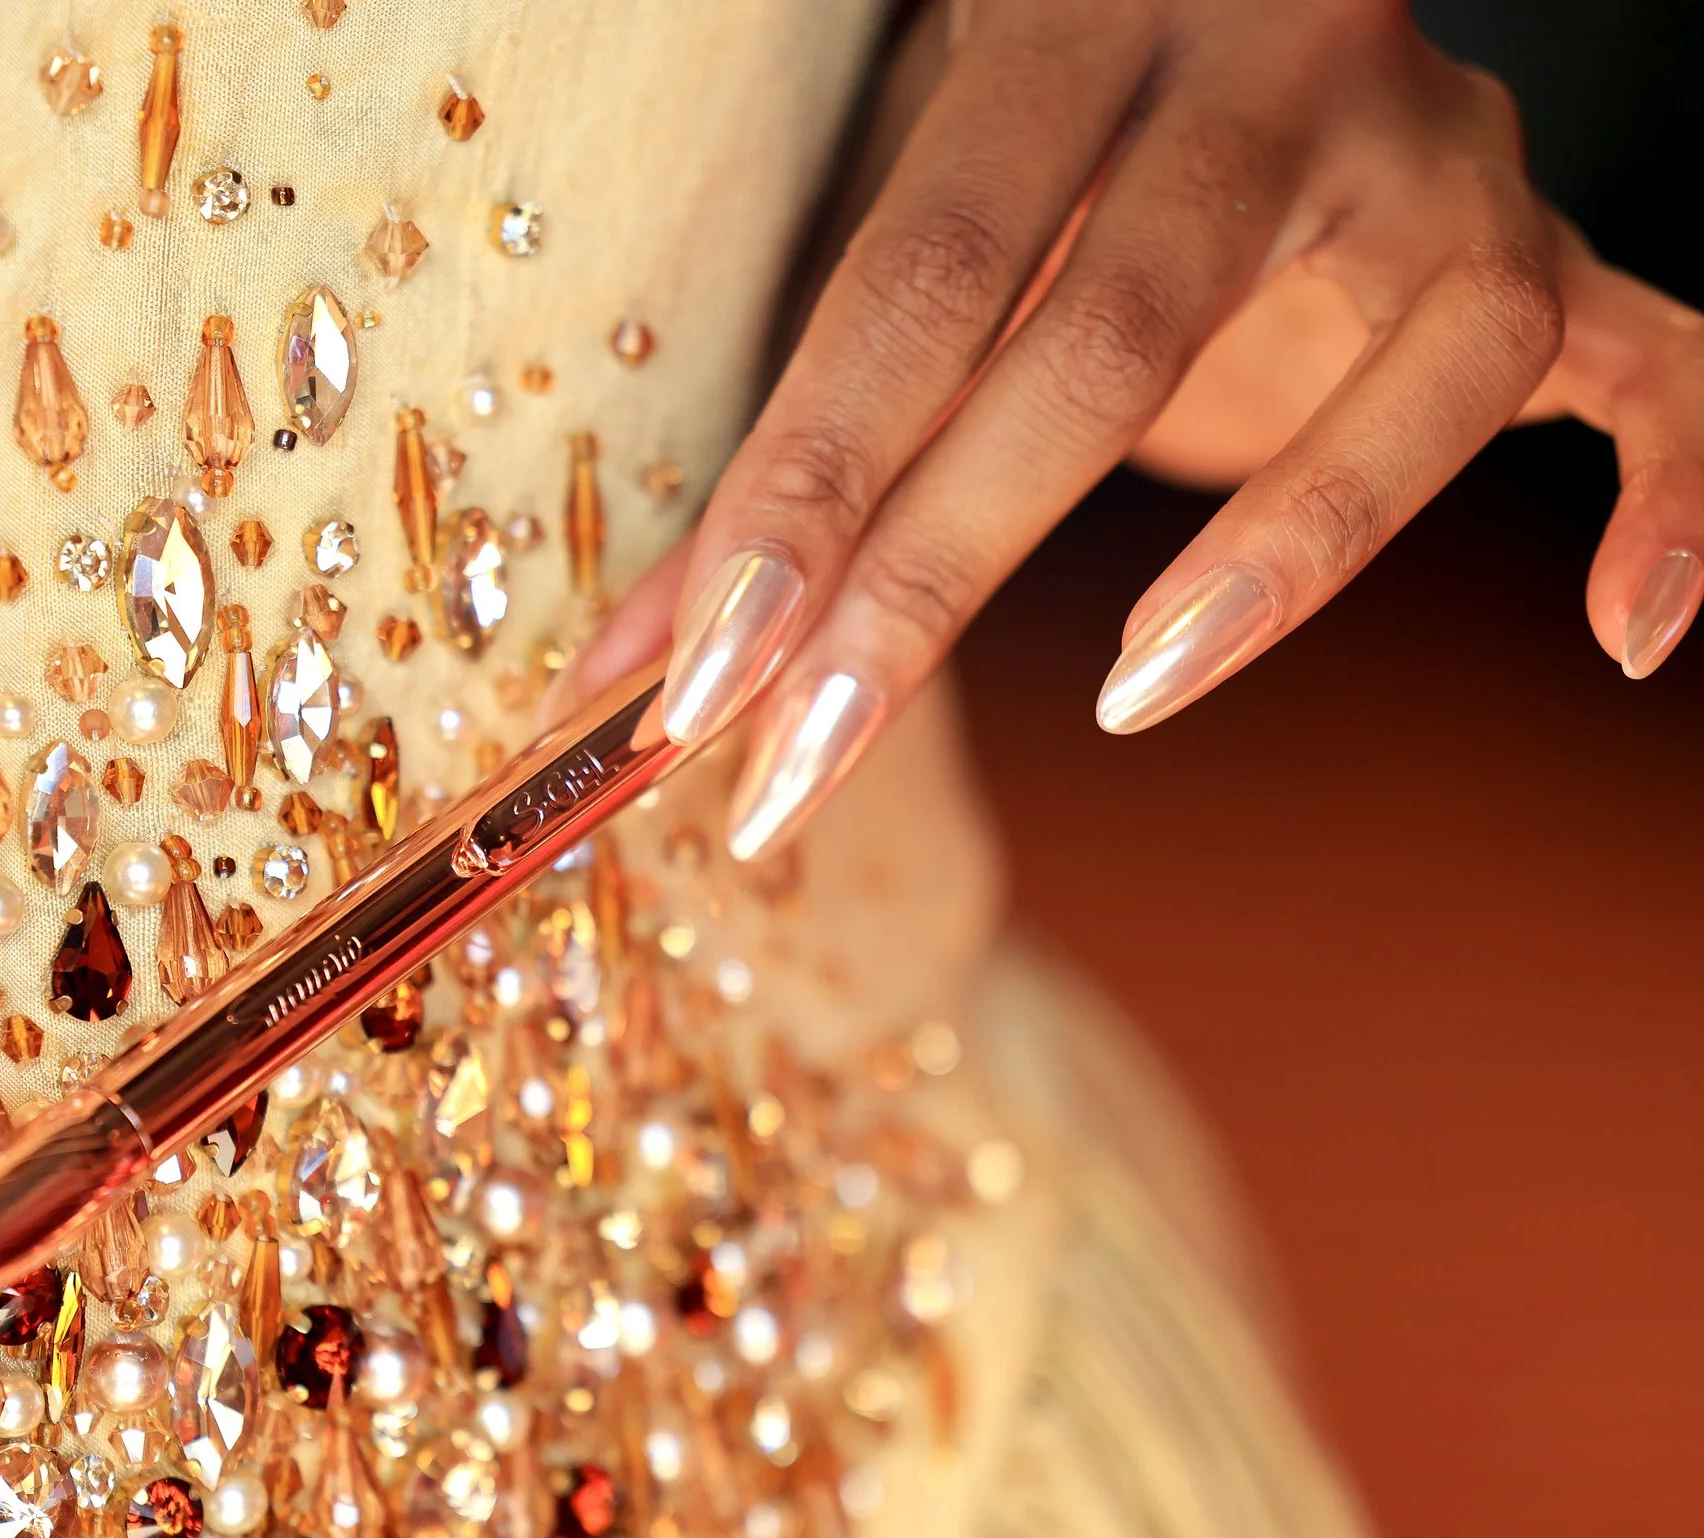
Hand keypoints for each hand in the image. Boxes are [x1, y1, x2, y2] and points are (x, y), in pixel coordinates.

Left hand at [561, 0, 1703, 859]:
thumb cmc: (1030, 153)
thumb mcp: (901, 242)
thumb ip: (787, 441)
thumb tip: (634, 676)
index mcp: (1073, 34)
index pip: (920, 284)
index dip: (802, 494)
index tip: (695, 690)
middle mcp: (1282, 81)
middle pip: (1112, 343)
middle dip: (933, 579)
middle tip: (797, 768)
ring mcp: (1442, 171)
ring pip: (1420, 367)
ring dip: (1278, 557)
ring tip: (1126, 700)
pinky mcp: (1555, 261)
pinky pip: (1661, 374)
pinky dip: (1677, 505)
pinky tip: (1625, 640)